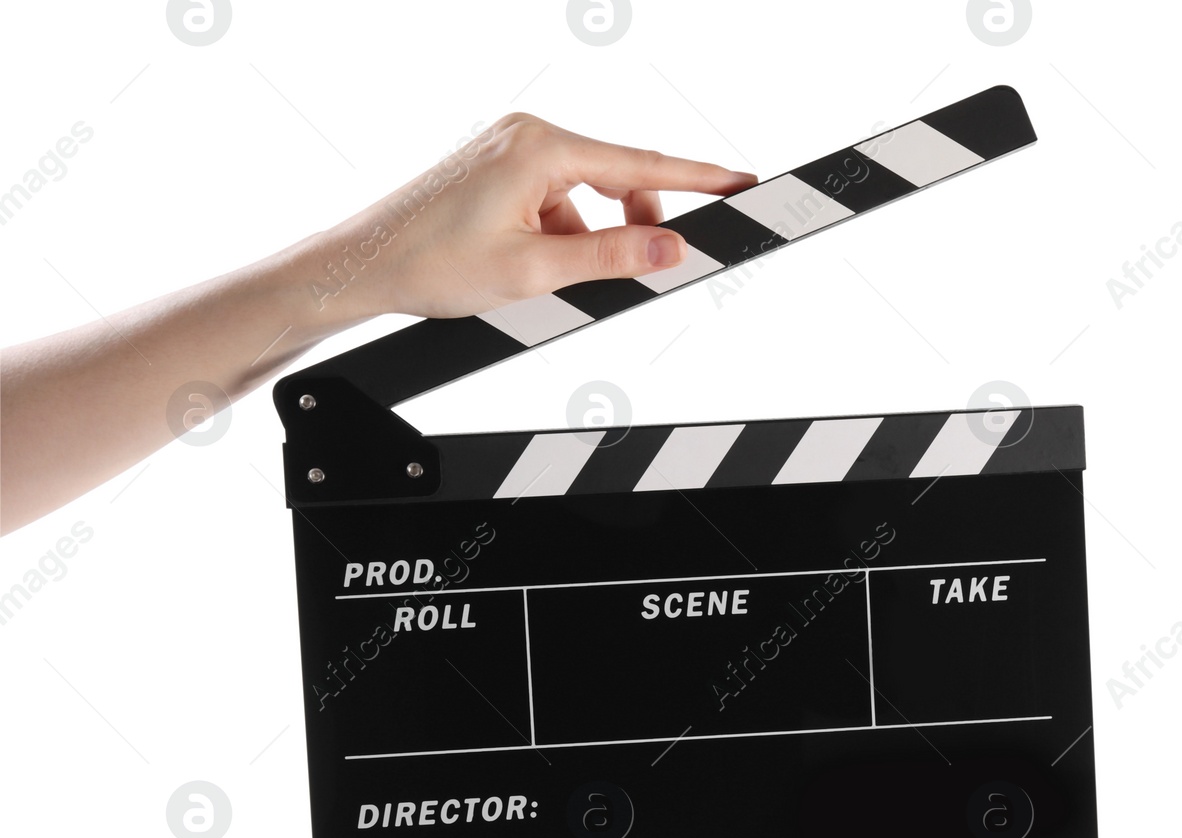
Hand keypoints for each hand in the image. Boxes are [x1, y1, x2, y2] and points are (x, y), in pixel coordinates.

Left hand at [324, 113, 756, 320]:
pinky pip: (556, 203)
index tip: (742, 183)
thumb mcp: (536, 271)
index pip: (642, 163)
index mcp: (541, 147)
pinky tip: (530, 269)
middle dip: (631, 228)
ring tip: (549, 282)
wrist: (363, 267)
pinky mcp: (499, 170)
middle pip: (617, 180)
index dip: (700, 178)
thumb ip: (613, 257)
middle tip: (635, 272)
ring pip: (586, 199)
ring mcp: (512, 150)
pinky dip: (560, 238)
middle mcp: (528, 135)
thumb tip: (672, 246)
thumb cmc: (432, 263)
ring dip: (588, 241)